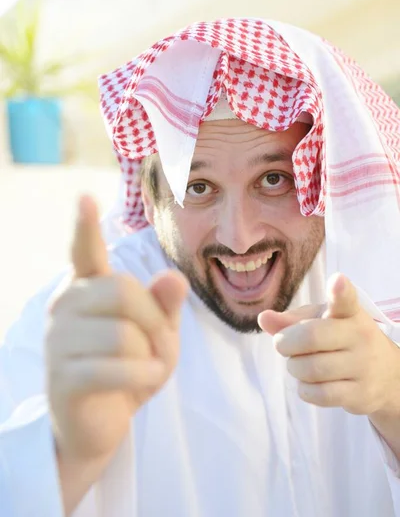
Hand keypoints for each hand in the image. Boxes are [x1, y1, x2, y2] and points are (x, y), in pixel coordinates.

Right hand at [46, 195, 187, 462]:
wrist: (101, 422)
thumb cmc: (130, 366)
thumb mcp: (157, 332)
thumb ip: (165, 304)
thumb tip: (173, 276)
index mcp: (87, 287)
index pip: (85, 250)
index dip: (84, 225)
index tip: (84, 197)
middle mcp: (65, 306)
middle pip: (124, 291)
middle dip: (155, 322)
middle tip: (159, 346)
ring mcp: (58, 342)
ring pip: (123, 334)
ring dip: (150, 356)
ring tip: (146, 369)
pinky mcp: (62, 378)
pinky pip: (117, 368)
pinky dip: (143, 379)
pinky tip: (143, 384)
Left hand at [258, 274, 399, 415]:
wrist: (385, 375)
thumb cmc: (340, 340)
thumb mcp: (319, 322)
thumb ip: (290, 320)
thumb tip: (263, 318)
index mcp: (349, 313)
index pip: (346, 300)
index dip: (340, 291)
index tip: (338, 281)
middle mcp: (360, 336)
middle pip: (311, 337)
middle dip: (286, 343)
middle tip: (284, 345)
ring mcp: (363, 366)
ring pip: (311, 369)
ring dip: (295, 368)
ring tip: (301, 364)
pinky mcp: (360, 394)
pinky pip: (319, 395)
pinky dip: (305, 390)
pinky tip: (311, 383)